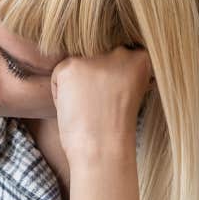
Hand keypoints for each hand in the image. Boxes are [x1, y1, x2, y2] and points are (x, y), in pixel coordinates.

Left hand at [50, 46, 153, 163]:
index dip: (110, 83)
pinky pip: (58, 77)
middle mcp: (120, 52)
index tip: (115, 101)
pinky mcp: (71, 65)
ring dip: (76, 86)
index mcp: (141, 57)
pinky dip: (60, 95)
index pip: (115, 58)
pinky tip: (75, 108)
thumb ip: (119, 69)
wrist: (103, 148)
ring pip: (76, 66)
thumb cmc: (114, 127)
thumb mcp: (129, 90)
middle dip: (93, 80)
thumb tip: (97, 57)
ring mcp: (95, 57)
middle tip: (101, 106)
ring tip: (88, 107)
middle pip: (95, 58)